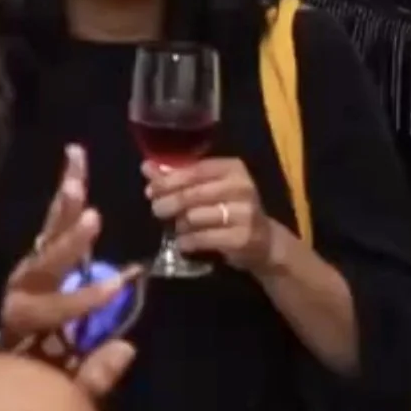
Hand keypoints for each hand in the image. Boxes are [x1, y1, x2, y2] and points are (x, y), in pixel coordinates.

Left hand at [0, 146, 138, 400]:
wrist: (11, 370)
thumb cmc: (43, 385)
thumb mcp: (68, 394)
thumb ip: (94, 376)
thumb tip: (127, 348)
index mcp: (25, 330)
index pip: (51, 310)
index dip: (83, 298)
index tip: (121, 282)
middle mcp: (20, 295)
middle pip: (42, 266)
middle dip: (68, 244)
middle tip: (93, 219)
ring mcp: (27, 273)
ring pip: (45, 236)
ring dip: (65, 203)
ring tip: (78, 168)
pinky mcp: (37, 256)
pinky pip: (52, 223)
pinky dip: (65, 192)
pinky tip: (75, 157)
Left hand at [146, 156, 283, 276]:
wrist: (264, 240)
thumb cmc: (231, 208)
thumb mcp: (210, 188)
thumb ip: (179, 177)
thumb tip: (146, 167)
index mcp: (233, 168)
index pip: (195, 170)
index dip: (169, 180)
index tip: (150, 190)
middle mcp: (242, 187)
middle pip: (192, 194)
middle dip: (169, 202)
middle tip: (157, 210)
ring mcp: (244, 213)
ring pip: (194, 217)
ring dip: (180, 224)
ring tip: (178, 227)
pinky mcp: (241, 238)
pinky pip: (202, 238)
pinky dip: (187, 241)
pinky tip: (184, 243)